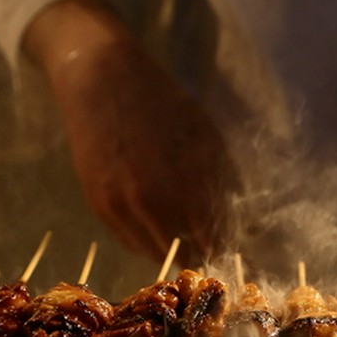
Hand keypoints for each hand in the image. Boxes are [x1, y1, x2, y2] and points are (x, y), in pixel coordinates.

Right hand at [24, 0, 240, 263]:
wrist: (104, 83)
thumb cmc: (164, 105)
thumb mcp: (206, 136)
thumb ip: (222, 178)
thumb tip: (237, 213)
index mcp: (187, 184)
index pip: (212, 236)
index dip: (221, 245)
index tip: (226, 245)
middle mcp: (154, 202)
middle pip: (184, 253)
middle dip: (198, 252)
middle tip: (205, 248)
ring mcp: (123, 206)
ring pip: (154, 253)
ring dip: (171, 252)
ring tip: (182, 242)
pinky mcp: (99, 205)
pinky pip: (129, 242)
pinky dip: (146, 242)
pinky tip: (156, 231)